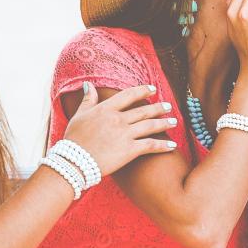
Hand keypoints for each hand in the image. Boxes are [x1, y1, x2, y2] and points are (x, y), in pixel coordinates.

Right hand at [60, 82, 179, 174]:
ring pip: (150, 126)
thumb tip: (89, 85)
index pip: (129, 95)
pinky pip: (151, 145)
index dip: (143, 90)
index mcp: (106, 109)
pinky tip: (173, 146)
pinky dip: (163, 145)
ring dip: (164, 123)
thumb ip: (88, 100)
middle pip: (144, 110)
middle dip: (159, 108)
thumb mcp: (79, 116)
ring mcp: (125, 134)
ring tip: (174, 122)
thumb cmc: (74, 140)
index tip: (153, 89)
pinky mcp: (129, 150)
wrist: (73, 162)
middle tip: (168, 107)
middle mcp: (118, 119)